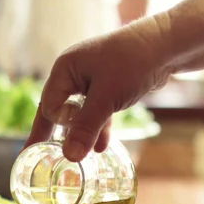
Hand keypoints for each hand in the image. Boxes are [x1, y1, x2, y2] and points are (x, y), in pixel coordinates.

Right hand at [25, 14, 174, 161]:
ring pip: (79, 113)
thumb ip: (86, 127)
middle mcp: (74, 73)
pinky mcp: (109, 85)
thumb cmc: (131, 62)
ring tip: (78, 158)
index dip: (51, 128)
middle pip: (58, 109)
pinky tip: (101, 147)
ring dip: (81, 134)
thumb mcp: (106, 98)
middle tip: (39, 159)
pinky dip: (98, 127)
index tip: (51, 150)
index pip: (48, 106)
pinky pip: (97, 110)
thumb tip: (69, 156)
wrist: (165, 45)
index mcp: (65, 69)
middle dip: (54, 134)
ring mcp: (91, 79)